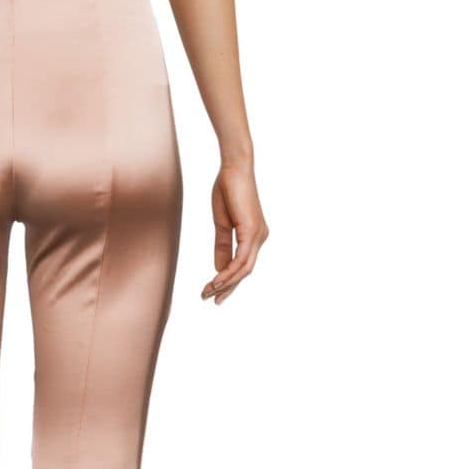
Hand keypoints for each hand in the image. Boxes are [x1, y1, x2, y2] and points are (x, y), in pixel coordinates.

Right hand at [201, 163, 268, 305]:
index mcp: (254, 236)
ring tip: (208, 292)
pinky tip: (216, 280)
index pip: (242, 265)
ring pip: (244, 269)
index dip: (227, 281)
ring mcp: (258, 235)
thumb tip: (219, 269)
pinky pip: (241, 259)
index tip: (211, 292)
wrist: (233, 168)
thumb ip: (222, 247)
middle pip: (245, 272)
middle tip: (209, 300)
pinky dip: (228, 272)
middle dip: (226, 288)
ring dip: (225, 283)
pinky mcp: (252, 231)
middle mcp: (260, 238)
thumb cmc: (228, 190)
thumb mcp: (222, 224)